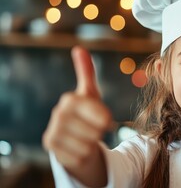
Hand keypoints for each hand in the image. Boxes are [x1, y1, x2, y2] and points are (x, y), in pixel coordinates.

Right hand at [43, 46, 111, 168]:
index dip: (106, 120)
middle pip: (95, 130)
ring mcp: (52, 130)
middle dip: (99, 132)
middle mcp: (58, 113)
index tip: (107, 120)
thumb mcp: (91, 94)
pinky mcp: (51, 147)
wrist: (73, 136)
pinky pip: (79, 155)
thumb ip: (87, 72)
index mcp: (70, 99)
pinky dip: (84, 154)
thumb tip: (79, 48)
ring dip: (92, 143)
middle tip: (93, 129)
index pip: (100, 114)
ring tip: (86, 136)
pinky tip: (78, 147)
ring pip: (87, 144)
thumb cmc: (86, 113)